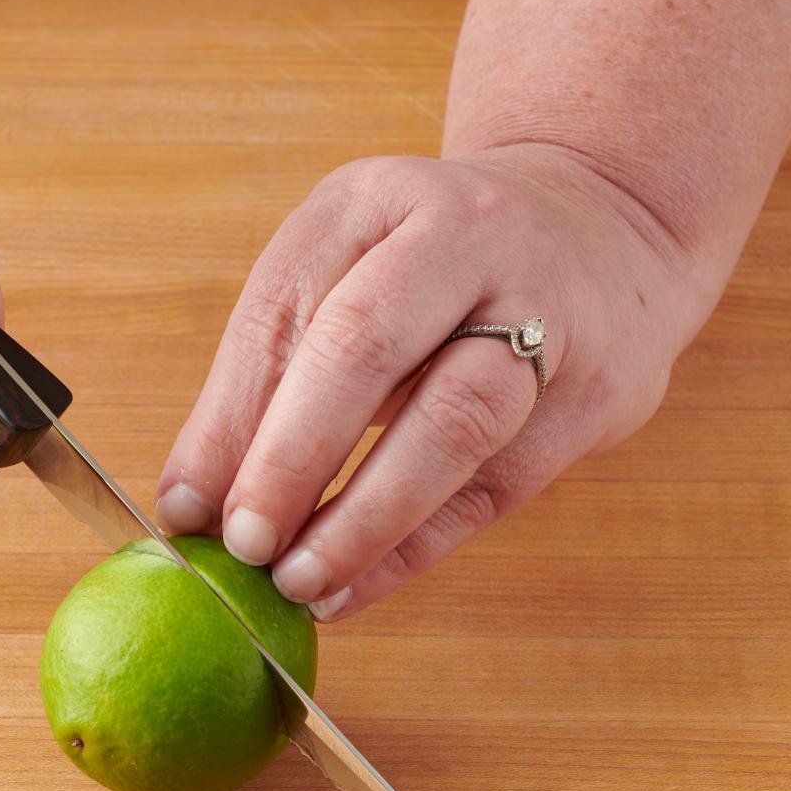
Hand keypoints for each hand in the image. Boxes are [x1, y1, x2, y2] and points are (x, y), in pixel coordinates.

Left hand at [153, 147, 701, 619]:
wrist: (604, 227)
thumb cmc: (435, 272)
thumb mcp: (344, 277)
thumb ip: (266, 381)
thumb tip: (190, 507)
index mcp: (374, 200)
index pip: (285, 308)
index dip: (228, 418)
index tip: (186, 510)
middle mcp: (463, 236)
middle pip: (367, 345)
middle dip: (292, 457)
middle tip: (245, 545)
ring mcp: (545, 310)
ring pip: (452, 422)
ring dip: (365, 517)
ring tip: (300, 582)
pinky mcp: (594, 391)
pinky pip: (495, 487)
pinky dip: (414, 549)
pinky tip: (354, 590)